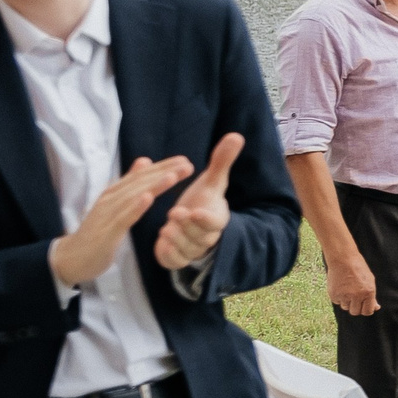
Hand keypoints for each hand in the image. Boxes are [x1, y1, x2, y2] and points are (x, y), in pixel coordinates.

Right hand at [49, 155, 193, 286]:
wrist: (72, 257)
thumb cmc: (97, 232)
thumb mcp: (115, 205)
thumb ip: (129, 184)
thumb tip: (145, 160)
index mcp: (114, 193)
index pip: (140, 176)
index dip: (162, 167)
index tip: (184, 160)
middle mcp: (110, 199)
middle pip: (139, 182)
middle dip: (164, 172)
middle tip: (187, 165)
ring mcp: (107, 214)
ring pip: (133, 196)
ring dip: (153, 185)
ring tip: (173, 176)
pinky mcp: (106, 231)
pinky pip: (123, 217)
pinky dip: (136, 207)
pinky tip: (149, 198)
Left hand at [153, 133, 243, 271]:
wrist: (194, 224)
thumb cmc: (202, 199)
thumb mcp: (211, 181)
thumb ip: (222, 160)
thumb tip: (236, 135)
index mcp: (217, 218)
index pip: (215, 222)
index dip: (206, 218)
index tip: (195, 211)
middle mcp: (207, 237)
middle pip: (199, 237)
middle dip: (186, 226)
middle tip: (174, 214)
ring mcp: (193, 250)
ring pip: (186, 250)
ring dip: (175, 239)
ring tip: (166, 228)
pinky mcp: (179, 259)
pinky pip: (174, 262)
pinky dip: (168, 254)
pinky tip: (161, 242)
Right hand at [326, 249, 378, 315]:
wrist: (343, 259)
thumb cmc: (358, 268)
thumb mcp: (370, 281)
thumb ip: (372, 296)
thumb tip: (376, 308)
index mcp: (368, 292)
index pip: (367, 312)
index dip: (365, 309)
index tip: (363, 306)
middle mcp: (356, 296)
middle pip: (355, 312)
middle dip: (355, 307)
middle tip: (354, 297)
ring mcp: (344, 296)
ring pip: (345, 307)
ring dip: (346, 301)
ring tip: (347, 288)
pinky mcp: (334, 294)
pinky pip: (337, 302)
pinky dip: (338, 297)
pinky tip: (340, 286)